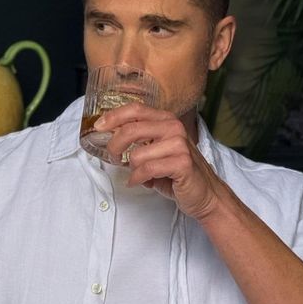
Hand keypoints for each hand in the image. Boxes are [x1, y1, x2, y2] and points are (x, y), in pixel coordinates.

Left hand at [95, 104, 223, 219]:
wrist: (204, 193)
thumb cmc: (176, 173)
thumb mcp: (155, 151)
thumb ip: (137, 141)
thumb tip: (109, 135)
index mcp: (166, 120)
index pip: (135, 110)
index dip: (113, 117)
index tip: (98, 127)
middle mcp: (173, 128)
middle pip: (131, 129)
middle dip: (115, 146)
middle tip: (114, 158)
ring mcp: (179, 145)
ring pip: (137, 155)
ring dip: (132, 169)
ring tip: (138, 175)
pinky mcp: (182, 163)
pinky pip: (147, 169)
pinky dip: (138, 179)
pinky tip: (140, 182)